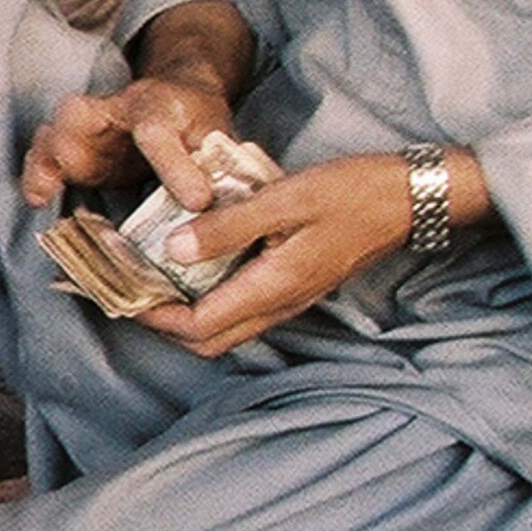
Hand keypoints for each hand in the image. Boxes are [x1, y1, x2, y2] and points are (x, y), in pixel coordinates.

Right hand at [22, 76, 231, 209]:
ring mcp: (90, 126)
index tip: (196, 201)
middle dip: (73, 140)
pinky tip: (38, 200)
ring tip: (43, 194)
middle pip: (82, 113)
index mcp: (162, 106)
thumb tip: (231, 217)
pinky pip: (45, 154)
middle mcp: (116, 108)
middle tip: (76, 169)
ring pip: (54, 132)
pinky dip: (37, 175)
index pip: (161, 132)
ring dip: (46, 162)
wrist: (178, 93)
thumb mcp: (219, 136)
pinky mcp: (76, 147)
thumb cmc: (198, 120)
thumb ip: (218, 169)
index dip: (176, 167)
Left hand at [134, 151, 412, 356]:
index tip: (122, 291)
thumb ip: (228, 227)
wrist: (409, 198)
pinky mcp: (297, 283)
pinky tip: (197, 259)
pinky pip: (245, 304)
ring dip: (187, 310)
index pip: (200, 327)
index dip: (155, 317)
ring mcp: (291, 297)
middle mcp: (280, 303)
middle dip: (165, 322)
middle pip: (209, 338)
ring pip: (227, 324)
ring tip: (153, 275)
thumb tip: (172, 250)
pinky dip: (212, 293)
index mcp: (274, 287)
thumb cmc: (351, 192)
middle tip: (131, 288)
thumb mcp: (284, 199)